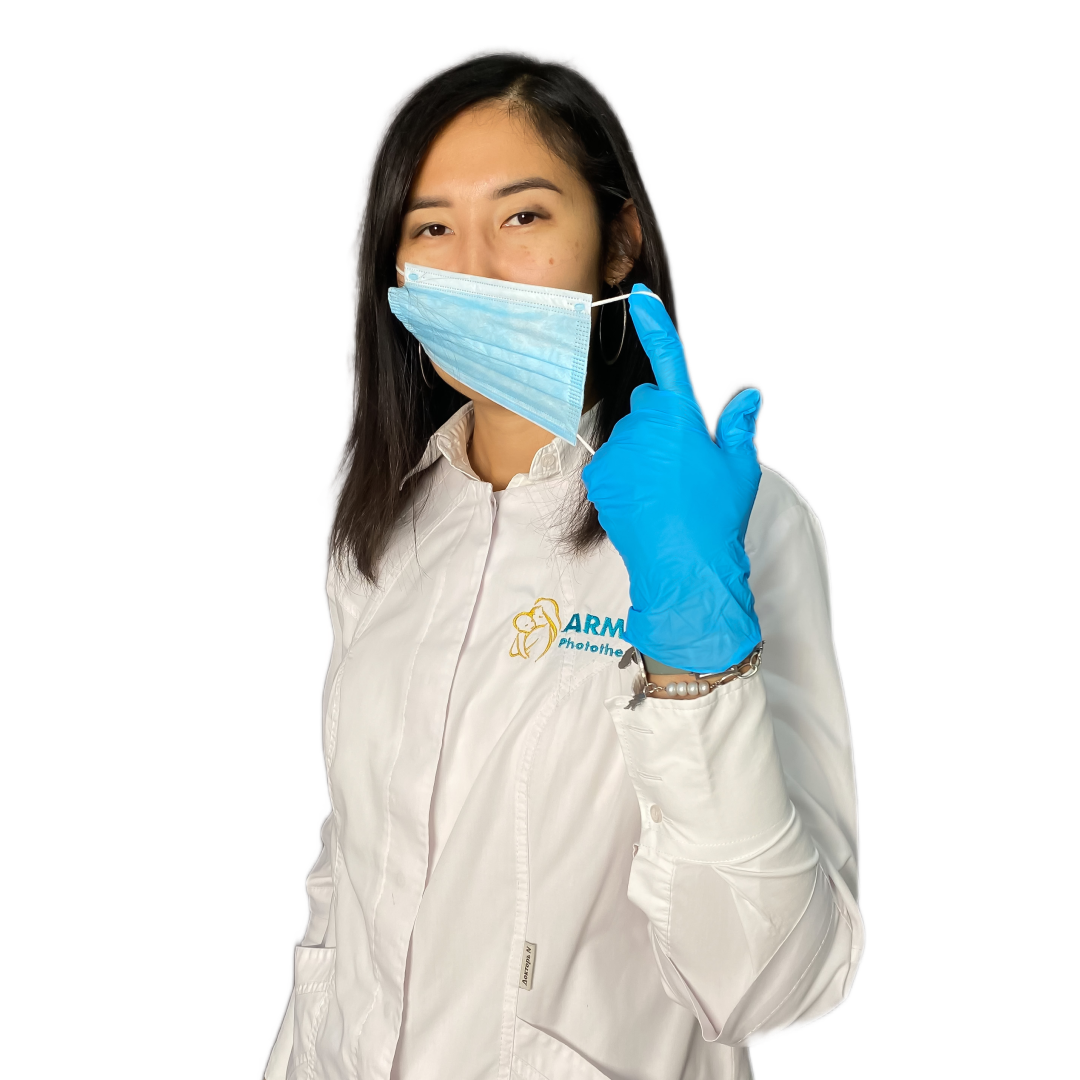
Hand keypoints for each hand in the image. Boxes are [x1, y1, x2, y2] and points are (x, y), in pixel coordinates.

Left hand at [581, 284, 762, 672]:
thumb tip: (745, 393)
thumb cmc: (717, 518)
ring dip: (642, 453)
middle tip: (684, 463)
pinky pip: (610, 463)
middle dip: (661, 423)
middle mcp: (644, 425)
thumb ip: (739, 425)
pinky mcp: (598, 475)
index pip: (667, 360)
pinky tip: (644, 501)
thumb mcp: (740, 468)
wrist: (683, 568)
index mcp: (681, 416)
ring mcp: (617, 451)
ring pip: (628, 438)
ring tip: (665, 491)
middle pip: (647, 407)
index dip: (654, 325)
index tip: (640, 297)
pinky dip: (623, 476)